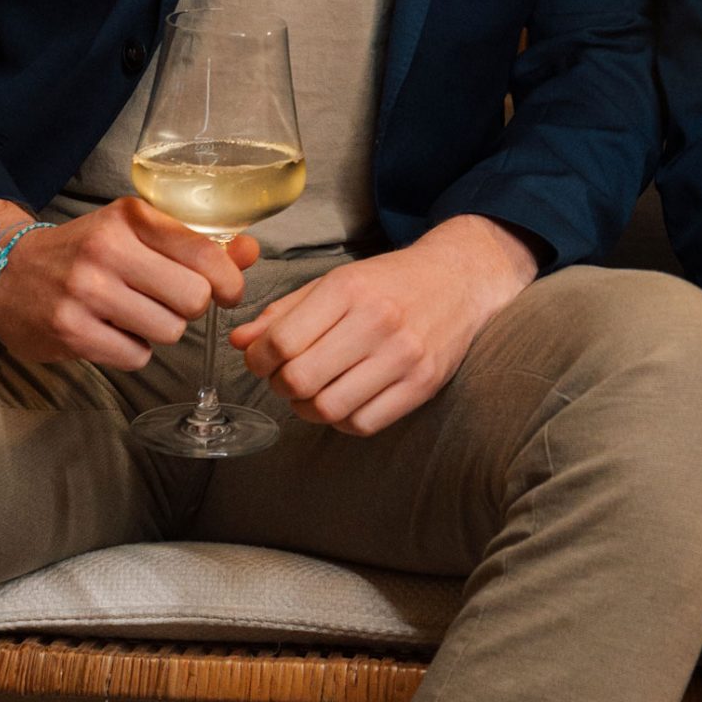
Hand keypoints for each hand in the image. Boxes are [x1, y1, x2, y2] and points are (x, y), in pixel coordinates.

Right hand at [0, 195, 257, 370]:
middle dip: (191, 308)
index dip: (229, 280)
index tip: (230, 292)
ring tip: (135, 315)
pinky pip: (136, 356)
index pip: (204, 251)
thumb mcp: (138, 232)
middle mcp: (108, 249)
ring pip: (169, 331)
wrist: (6, 273)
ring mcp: (86, 292)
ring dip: (161, 331)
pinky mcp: (71, 332)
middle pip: (193, 299)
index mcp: (131, 217)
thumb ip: (198, 243)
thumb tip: (252, 253)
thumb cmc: (88, 251)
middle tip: (169, 303)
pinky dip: (134, 351)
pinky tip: (112, 332)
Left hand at [228, 214, 537, 436]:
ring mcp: (403, 355)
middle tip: (287, 376)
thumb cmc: (390, 281)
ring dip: (309, 408)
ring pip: (328, 409)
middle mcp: (377, 321)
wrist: (460, 278)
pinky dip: (343, 420)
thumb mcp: (337, 281)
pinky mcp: (422, 384)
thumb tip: (241, 343)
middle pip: (300, 380)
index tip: (262, 359)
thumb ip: (285, 312)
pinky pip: (362, 424)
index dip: (259, 359)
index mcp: (349, 289)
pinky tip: (345, 398)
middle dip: (281, 385)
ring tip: (315, 390)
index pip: (281, 342)